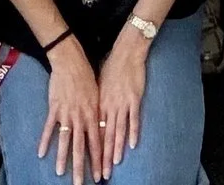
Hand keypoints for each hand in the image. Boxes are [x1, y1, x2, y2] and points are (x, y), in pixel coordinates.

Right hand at [39, 36, 105, 184]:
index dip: (99, 160)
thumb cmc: (87, 76)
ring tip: (60, 173)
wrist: (71, 61)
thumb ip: (98, 113)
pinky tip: (41, 153)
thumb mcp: (98, 95)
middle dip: (81, 167)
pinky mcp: (54, 108)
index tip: (100, 176)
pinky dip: (45, 140)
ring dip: (62, 158)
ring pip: (65, 140)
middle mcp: (81, 117)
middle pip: (81, 146)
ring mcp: (67, 114)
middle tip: (80, 183)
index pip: (97, 143)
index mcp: (93, 115)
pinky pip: (49, 127)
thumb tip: (102, 128)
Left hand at [97, 26, 153, 174]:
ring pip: (117, 131)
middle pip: (104, 137)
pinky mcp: (134, 99)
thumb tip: (93, 114)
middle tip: (101, 174)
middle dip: (102, 157)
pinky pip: (133, 119)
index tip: (89, 165)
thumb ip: (98, 102)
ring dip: (115, 149)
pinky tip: (131, 145)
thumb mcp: (99, 85)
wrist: (126, 52)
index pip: (94, 132)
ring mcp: (121, 103)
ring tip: (114, 164)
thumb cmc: (111, 66)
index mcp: (98, 104)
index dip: (92, 150)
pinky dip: (132, 132)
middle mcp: (108, 106)